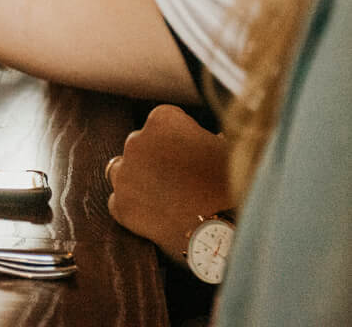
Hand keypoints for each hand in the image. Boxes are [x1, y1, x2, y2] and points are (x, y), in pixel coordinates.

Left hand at [105, 105, 233, 262]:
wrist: (225, 234)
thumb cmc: (235, 189)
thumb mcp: (229, 152)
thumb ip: (210, 140)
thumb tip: (213, 140)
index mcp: (163, 119)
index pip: (165, 121)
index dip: (183, 138)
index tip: (196, 153)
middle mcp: (136, 140)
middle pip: (142, 143)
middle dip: (158, 157)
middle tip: (183, 178)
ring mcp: (124, 174)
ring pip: (123, 169)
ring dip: (138, 178)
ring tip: (166, 196)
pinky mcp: (120, 205)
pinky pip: (119, 200)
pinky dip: (134, 206)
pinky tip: (156, 215)